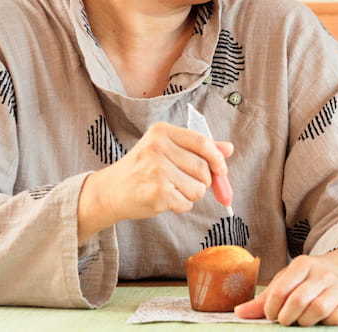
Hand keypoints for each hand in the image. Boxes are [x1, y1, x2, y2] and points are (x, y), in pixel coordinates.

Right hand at [79, 122, 232, 232]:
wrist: (109, 192)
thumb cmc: (141, 170)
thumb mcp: (165, 150)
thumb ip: (197, 148)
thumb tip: (228, 148)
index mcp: (161, 132)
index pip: (202, 142)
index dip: (217, 158)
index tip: (221, 170)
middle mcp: (158, 148)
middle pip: (203, 168)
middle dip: (203, 181)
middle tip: (186, 183)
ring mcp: (157, 171)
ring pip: (198, 188)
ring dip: (191, 195)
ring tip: (171, 190)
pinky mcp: (157, 193)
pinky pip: (186, 203)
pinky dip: (181, 205)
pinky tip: (165, 199)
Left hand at [235, 249, 337, 325]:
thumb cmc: (314, 279)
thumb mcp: (290, 281)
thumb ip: (265, 298)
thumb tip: (239, 313)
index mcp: (303, 265)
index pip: (280, 290)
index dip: (271, 309)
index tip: (272, 314)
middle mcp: (322, 274)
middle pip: (297, 301)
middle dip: (286, 317)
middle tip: (285, 320)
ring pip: (317, 310)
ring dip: (305, 321)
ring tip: (303, 320)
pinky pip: (336, 318)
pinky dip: (326, 322)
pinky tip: (323, 319)